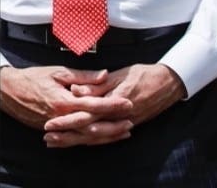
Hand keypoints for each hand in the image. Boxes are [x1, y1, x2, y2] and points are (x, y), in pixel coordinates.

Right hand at [0, 65, 132, 146]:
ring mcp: (57, 126)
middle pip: (93, 124)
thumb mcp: (58, 72)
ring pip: (86, 135)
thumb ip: (83, 76)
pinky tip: (101, 138)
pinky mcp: (53, 131)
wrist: (8, 91)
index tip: (127, 102)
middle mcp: (62, 117)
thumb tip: (104, 75)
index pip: (94, 104)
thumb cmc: (32, 78)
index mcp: (64, 101)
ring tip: (122, 132)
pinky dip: (90, 139)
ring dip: (105, 134)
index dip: (112, 104)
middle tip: (130, 120)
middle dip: (114, 123)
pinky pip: (75, 138)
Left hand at [43, 63, 184, 147]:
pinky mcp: (128, 124)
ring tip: (57, 142)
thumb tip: (75, 90)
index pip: (86, 114)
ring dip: (76, 140)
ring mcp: (124, 123)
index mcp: (113, 102)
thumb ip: (96, 85)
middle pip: (88, 129)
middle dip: (67, 134)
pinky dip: (93, 140)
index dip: (67, 119)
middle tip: (48, 137)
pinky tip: (80, 142)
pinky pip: (108, 137)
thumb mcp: (118, 75)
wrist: (168, 83)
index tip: (51, 122)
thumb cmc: (143, 75)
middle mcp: (118, 117)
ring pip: (96, 136)